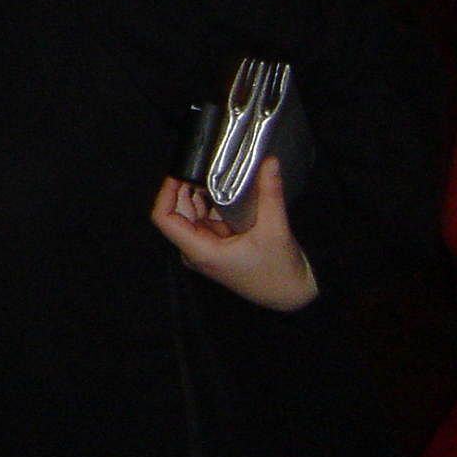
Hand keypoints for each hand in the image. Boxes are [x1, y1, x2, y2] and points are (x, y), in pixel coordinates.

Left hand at [150, 156, 319, 311]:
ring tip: (216, 173)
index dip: (167, 192)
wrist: (292, 295)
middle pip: (178, 211)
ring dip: (200, 193)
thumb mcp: (275, 230)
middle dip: (187, 187)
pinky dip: (212, 202)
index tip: (180, 172)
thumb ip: (270, 193)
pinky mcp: (215, 245)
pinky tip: (224, 188)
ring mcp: (205, 248)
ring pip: (191, 213)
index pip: (164, 218)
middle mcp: (196, 250)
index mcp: (200, 251)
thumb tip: (269, 161)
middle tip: (205, 166)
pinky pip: (205, 218)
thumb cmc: (280, 271)